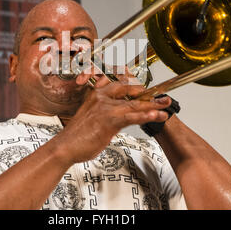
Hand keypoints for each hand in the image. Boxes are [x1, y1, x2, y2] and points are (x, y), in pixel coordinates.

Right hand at [54, 74, 171, 164]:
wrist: (65, 146)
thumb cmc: (77, 135)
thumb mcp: (91, 117)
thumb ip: (105, 112)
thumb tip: (118, 115)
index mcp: (96, 94)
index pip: (120, 85)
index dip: (136, 86)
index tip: (147, 90)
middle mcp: (101, 98)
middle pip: (130, 91)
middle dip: (149, 94)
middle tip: (162, 97)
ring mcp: (105, 108)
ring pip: (134, 104)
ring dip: (153, 106)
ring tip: (165, 107)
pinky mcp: (109, 120)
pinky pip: (132, 117)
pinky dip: (145, 116)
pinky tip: (155, 116)